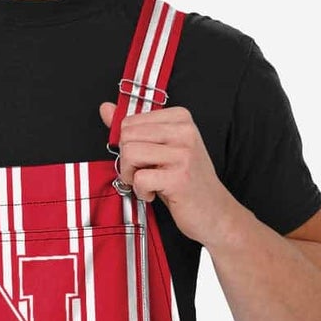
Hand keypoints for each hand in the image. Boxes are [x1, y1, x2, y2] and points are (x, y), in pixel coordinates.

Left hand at [99, 100, 234, 243]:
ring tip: (149, 183)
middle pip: (126, 135)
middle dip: (126, 160)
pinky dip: (141, 192)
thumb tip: (105, 109)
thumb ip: (133, 128)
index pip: (129, 121)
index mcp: (180, 118)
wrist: (215, 211)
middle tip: (145, 173)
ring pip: (130, 154)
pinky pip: (139, 179)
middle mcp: (184, 131)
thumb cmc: (185, 181)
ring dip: (131, 176)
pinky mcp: (179, 177)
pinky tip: (155, 193)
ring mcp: (183, 154)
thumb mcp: (160, 148)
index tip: (146, 159)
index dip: (128, 145)